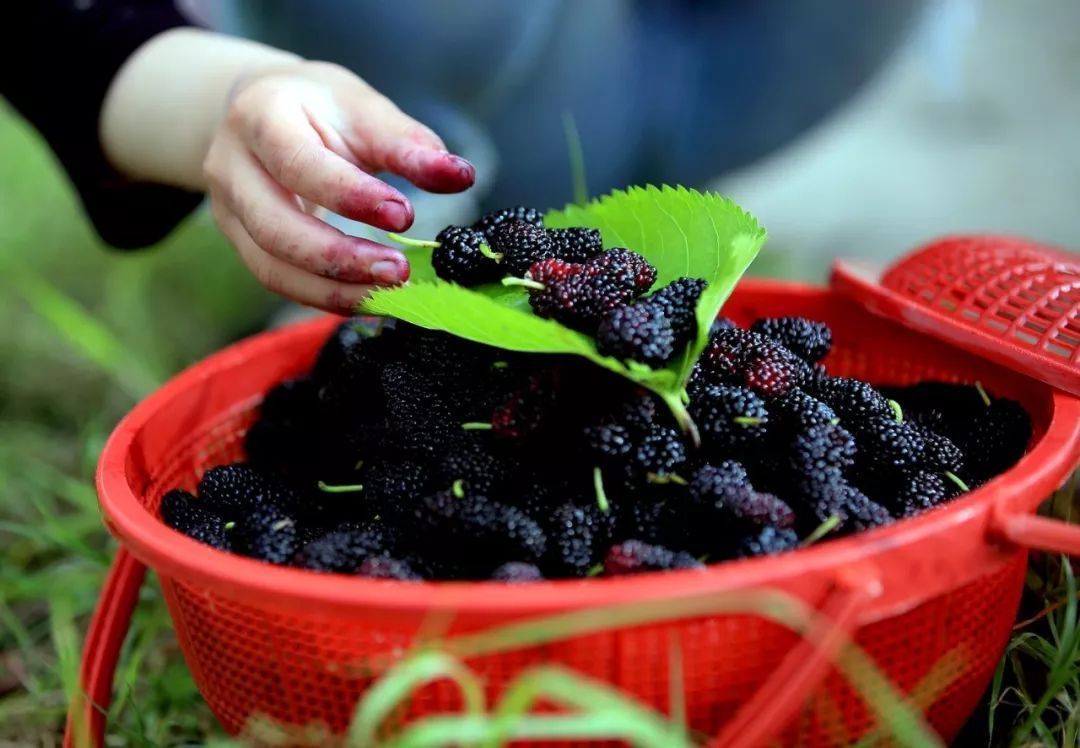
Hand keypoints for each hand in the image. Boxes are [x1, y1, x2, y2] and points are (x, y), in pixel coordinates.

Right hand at [203, 61, 474, 311]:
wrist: (264, 112)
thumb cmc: (321, 110)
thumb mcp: (363, 110)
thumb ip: (409, 144)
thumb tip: (461, 176)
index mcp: (259, 116)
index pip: (298, 163)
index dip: (350, 196)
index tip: (403, 215)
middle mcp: (231, 166)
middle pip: (276, 227)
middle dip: (340, 258)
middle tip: (399, 272)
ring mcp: (227, 211)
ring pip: (271, 267)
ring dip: (334, 290)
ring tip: (389, 295)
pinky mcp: (240, 244)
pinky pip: (278, 281)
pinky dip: (325, 297)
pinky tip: (368, 300)